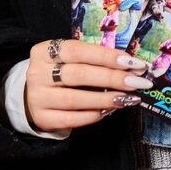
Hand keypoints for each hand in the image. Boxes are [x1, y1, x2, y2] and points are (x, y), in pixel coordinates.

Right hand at [23, 38, 153, 132]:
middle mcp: (37, 73)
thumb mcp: (69, 59)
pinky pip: (71, 119)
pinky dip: (93, 115)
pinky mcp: (42, 118)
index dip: (107, 56)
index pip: (78, 50)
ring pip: (75, 99)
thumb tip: (131, 66)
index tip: (133, 62)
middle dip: (112, 78)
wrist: (33, 95)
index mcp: (44, 51)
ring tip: (127, 98)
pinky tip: (108, 111)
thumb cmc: (59, 73)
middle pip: (79, 75)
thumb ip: (93, 59)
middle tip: (137, 82)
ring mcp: (37, 97)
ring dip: (106, 99)